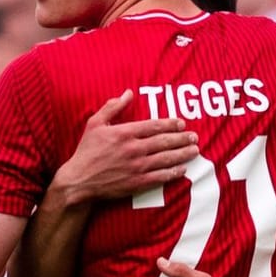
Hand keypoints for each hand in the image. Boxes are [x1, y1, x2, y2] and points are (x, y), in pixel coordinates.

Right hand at [52, 91, 196, 207]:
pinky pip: (160, 177)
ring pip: (166, 159)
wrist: (79, 180)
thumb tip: (128, 93)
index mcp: (124, 133)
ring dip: (183, 154)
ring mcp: (137, 167)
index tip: (182, 123)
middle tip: (194, 137)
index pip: (154, 126)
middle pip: (164, 142)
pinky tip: (182, 169)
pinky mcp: (137, 183)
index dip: (170, 124)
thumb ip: (112, 107)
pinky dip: (173, 173)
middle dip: (182, 139)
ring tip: (195, 151)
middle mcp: (133, 149)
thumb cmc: (86, 151)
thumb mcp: (95, 123)